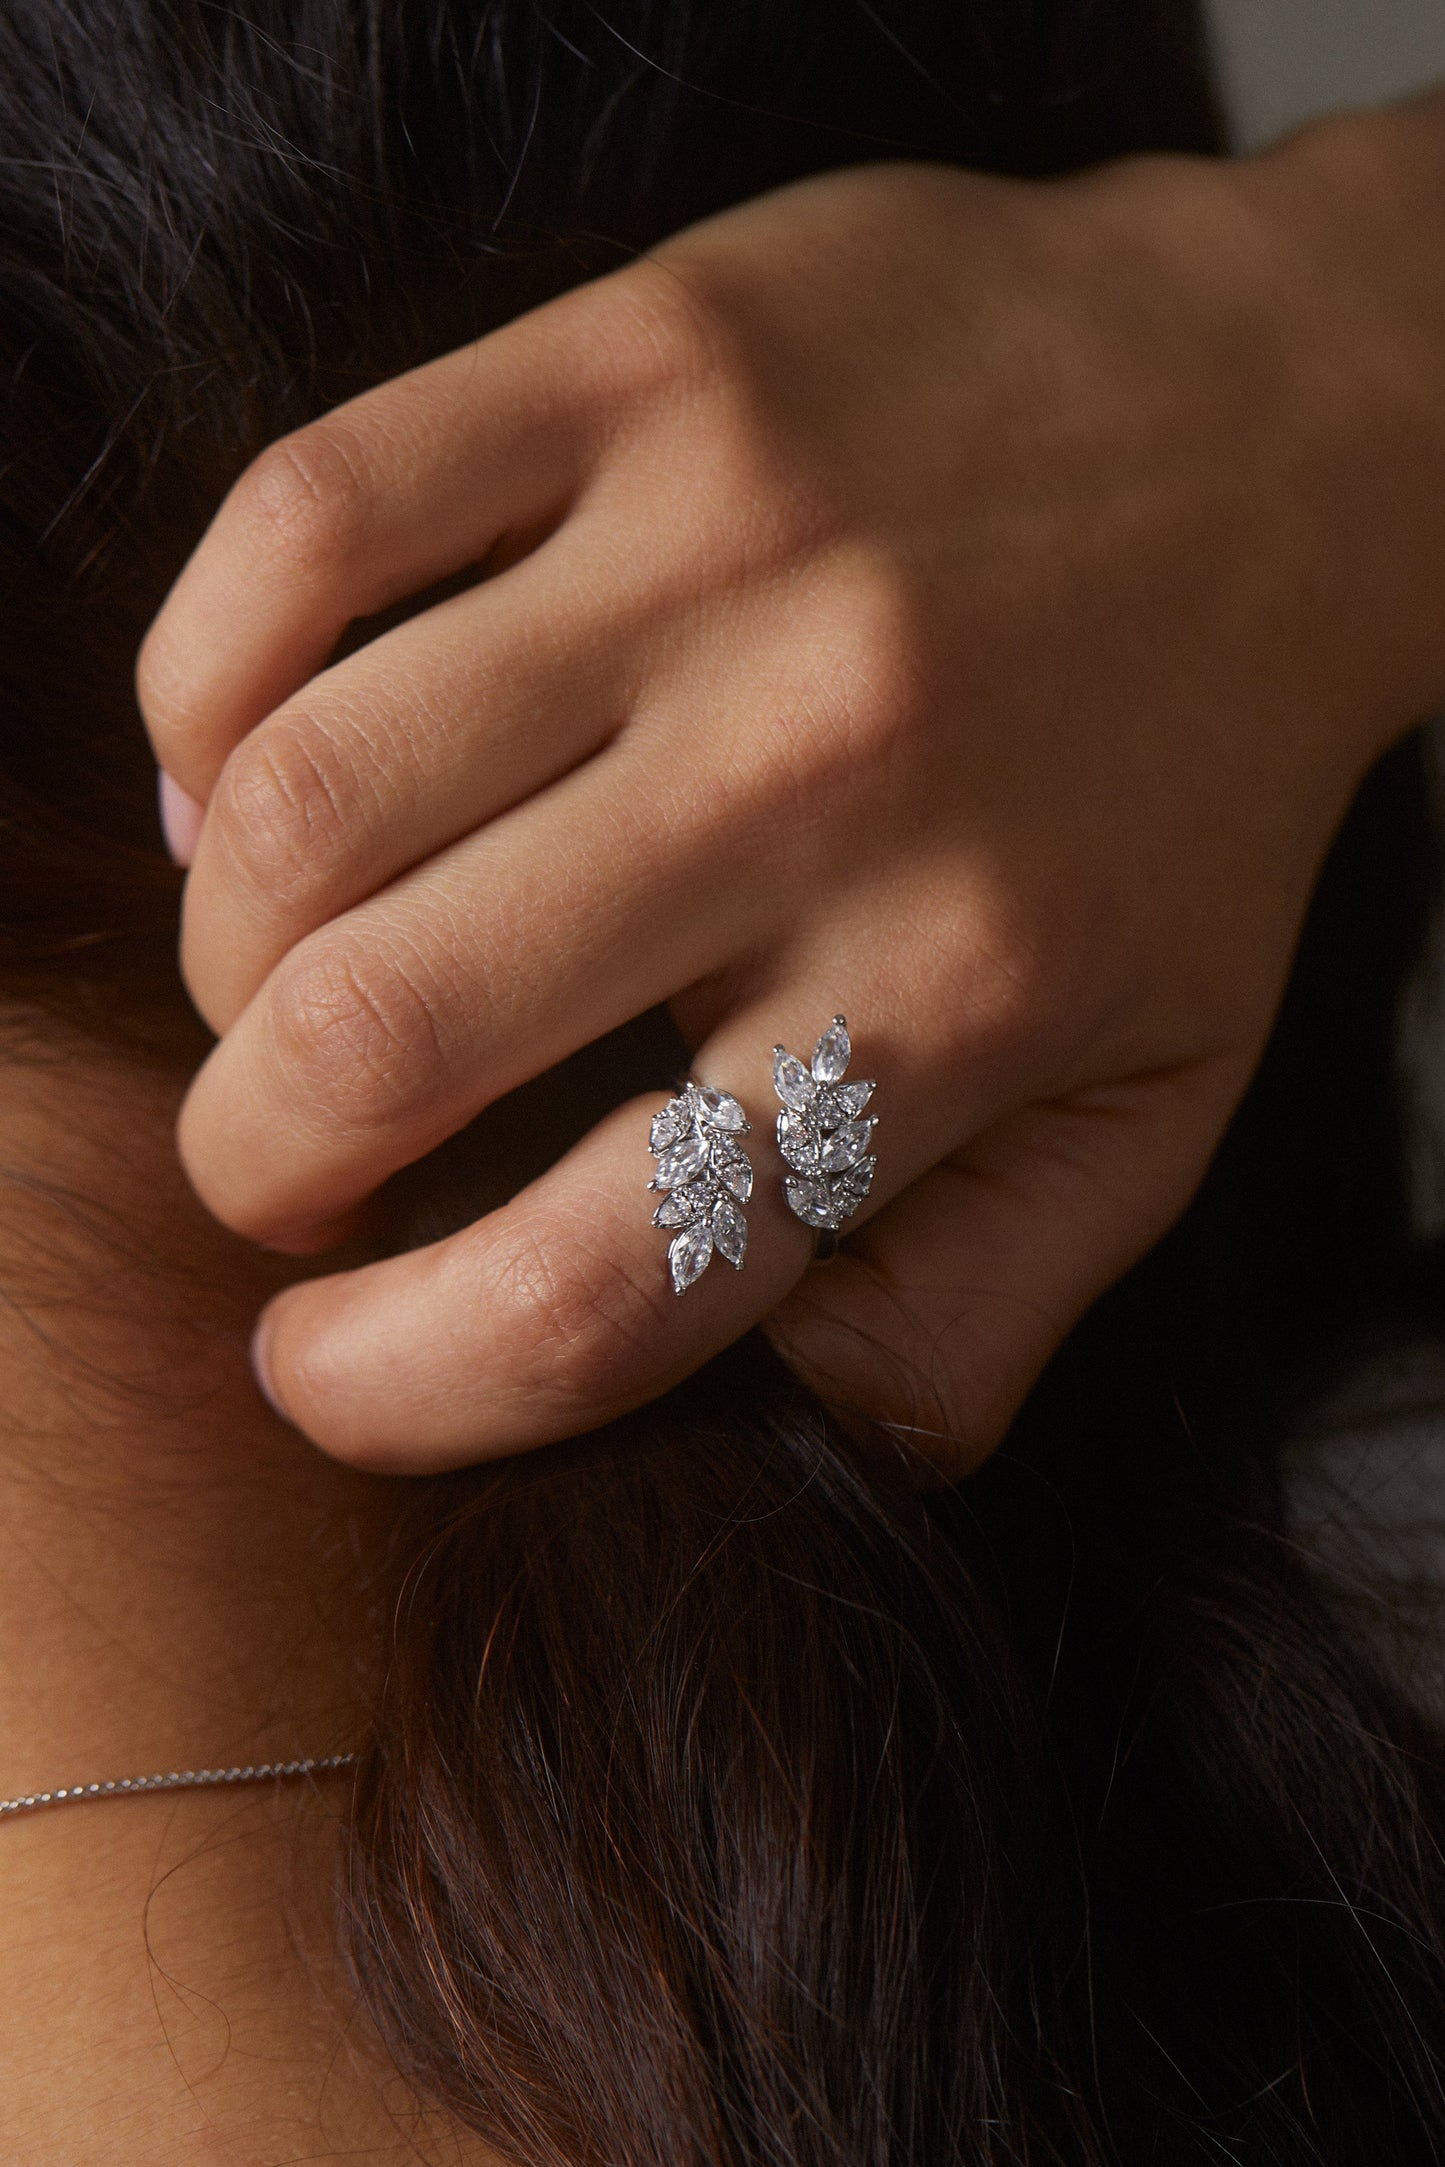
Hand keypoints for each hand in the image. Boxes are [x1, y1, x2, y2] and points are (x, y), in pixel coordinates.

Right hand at [137, 123, 1444, 1472]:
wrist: (1277, 431)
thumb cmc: (1185, 801)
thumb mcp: (1146, 1099)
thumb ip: (972, 1308)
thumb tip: (773, 1438)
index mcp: (949, 997)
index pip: (590, 1283)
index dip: (392, 1381)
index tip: (321, 1368)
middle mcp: (823, 773)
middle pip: (383, 1036)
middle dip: (258, 1156)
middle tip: (291, 1156)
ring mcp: (721, 546)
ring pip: (308, 798)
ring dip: (227, 943)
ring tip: (283, 966)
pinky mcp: (641, 360)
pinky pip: (303, 526)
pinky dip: (207, 683)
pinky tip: (252, 761)